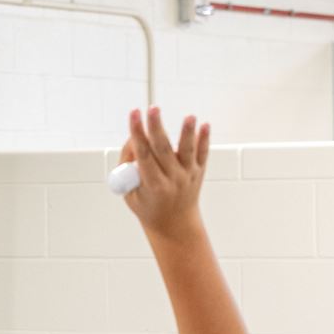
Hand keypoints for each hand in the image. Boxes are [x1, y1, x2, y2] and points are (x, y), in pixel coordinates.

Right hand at [119, 107, 209, 239]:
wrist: (175, 224)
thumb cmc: (148, 206)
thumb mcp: (130, 192)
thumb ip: (128, 165)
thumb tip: (134, 136)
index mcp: (154, 186)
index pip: (144, 156)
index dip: (137, 134)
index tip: (133, 115)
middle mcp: (173, 180)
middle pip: (164, 149)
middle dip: (156, 127)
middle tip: (152, 108)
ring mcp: (188, 175)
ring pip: (187, 150)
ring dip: (187, 132)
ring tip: (190, 117)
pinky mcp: (199, 171)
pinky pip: (202, 153)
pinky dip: (204, 139)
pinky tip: (205, 125)